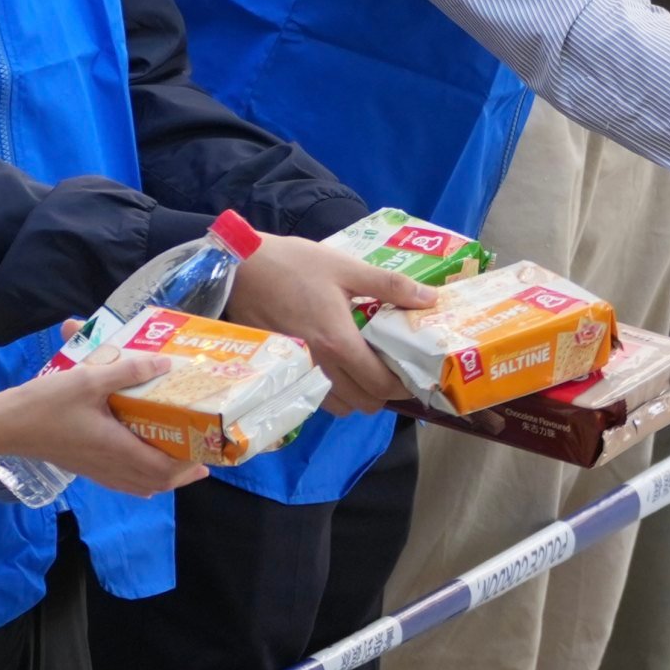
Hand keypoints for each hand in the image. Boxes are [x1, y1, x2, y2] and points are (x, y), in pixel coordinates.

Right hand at [0, 351, 209, 498]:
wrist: (4, 425)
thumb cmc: (45, 403)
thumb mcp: (88, 379)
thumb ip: (127, 371)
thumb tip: (164, 364)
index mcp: (115, 448)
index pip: (162, 469)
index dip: (187, 465)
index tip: (206, 452)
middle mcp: (109, 466)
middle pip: (155, 482)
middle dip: (182, 473)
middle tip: (201, 456)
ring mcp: (95, 470)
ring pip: (138, 484)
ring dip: (162, 476)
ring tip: (180, 462)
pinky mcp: (83, 467)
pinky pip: (120, 481)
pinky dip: (139, 478)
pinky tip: (140, 464)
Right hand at [226, 235, 441, 418]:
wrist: (239, 270)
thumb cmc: (293, 265)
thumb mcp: (346, 268)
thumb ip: (390, 286)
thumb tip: (430, 298)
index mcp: (339, 343)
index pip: (381, 385)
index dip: (404, 385)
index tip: (414, 372)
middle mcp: (319, 367)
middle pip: (364, 403)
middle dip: (384, 392)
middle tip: (391, 367)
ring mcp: (299, 373)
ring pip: (339, 405)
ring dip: (358, 394)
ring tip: (365, 366)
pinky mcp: (283, 371)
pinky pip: (316, 396)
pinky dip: (333, 391)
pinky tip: (337, 365)